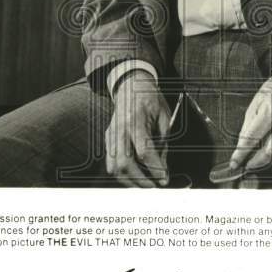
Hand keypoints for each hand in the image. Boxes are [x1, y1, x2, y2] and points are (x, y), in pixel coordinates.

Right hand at [106, 70, 171, 187]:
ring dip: (129, 181)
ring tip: (145, 185)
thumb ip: (163, 142)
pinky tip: (134, 177)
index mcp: (136, 119)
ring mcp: (111, 133)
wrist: (130, 84)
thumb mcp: (164, 116)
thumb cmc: (149, 98)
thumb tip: (163, 167)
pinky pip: (111, 161)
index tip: (164, 179)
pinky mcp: (107, 138)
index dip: (154, 168)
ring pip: (113, 166)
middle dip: (140, 180)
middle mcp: (119, 128)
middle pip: (124, 162)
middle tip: (154, 187)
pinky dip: (122, 173)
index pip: (143, 150)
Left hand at [230, 70, 271, 172]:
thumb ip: (249, 124)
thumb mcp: (256, 102)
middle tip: (248, 166)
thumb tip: (242, 146)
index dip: (241, 154)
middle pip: (271, 152)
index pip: (252, 138)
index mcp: (270, 110)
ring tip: (263, 165)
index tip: (235, 163)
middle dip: (256, 163)